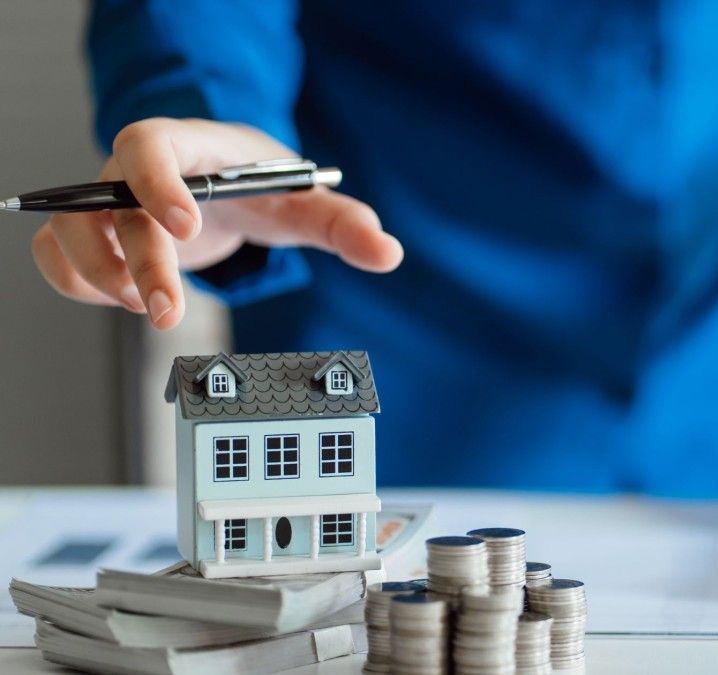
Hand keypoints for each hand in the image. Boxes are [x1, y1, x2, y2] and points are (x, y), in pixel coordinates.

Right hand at [30, 118, 403, 329]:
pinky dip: (78, 284)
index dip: (158, 183)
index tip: (185, 225)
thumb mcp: (303, 202)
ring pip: (71, 234)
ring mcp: (106, 205)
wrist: (225, 185)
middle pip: (111, 207)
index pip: (150, 146)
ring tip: (148, 308)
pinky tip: (123, 301)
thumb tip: (388, 252)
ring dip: (101, 278)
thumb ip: (345, 224)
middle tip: (168, 310)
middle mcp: (133, 173)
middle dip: (139, 263)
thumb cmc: (259, 184)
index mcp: (187, 147)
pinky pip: (57, 258)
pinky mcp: (93, 237)